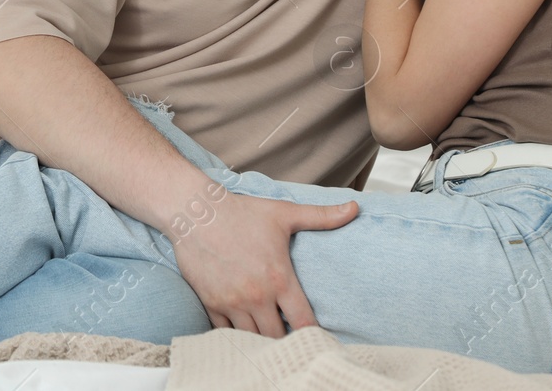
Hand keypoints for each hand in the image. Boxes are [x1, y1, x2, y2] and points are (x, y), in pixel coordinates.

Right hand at [170, 190, 357, 337]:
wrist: (197, 212)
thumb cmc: (242, 212)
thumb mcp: (285, 213)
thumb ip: (322, 216)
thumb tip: (355, 209)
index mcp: (279, 278)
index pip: (303, 322)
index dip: (314, 335)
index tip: (318, 339)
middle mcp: (257, 296)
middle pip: (278, 338)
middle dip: (287, 342)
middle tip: (293, 341)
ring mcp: (232, 302)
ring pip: (252, 339)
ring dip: (262, 341)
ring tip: (271, 340)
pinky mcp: (211, 303)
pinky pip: (225, 333)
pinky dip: (236, 336)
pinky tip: (244, 333)